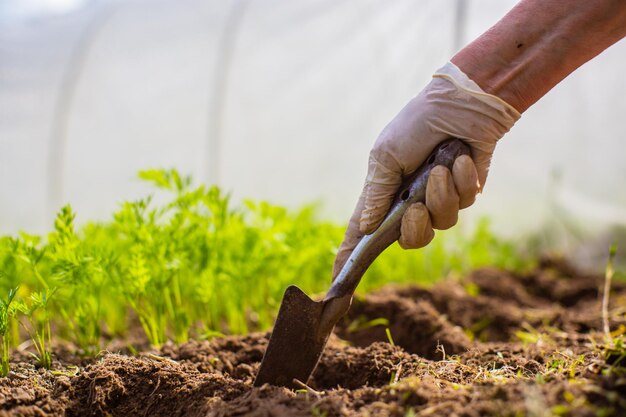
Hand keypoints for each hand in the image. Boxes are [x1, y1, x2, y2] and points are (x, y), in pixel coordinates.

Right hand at [333, 62, 519, 277]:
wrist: (463, 103)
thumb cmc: (417, 124)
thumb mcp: (386, 155)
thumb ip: (377, 194)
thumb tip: (365, 229)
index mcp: (384, 192)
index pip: (363, 233)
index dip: (350, 257)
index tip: (338, 282)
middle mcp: (409, 201)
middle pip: (409, 240)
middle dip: (415, 227)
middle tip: (416, 206)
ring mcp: (438, 198)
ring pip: (440, 225)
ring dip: (441, 196)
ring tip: (443, 168)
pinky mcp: (465, 192)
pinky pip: (463, 204)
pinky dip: (462, 181)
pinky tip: (461, 159)